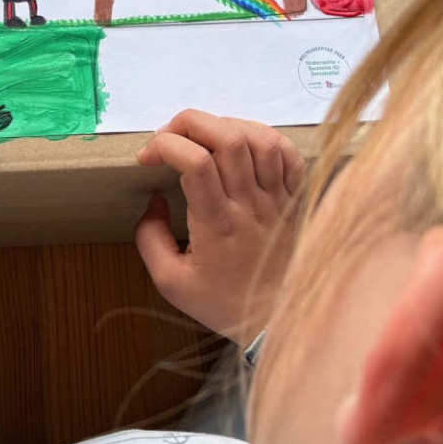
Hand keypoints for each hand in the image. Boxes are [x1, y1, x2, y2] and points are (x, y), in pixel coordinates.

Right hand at [133, 110, 304, 341]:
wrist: (278, 320)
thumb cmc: (223, 303)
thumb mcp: (171, 283)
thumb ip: (149, 239)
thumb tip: (153, 201)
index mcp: (217, 223)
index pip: (195, 162)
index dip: (165, 146)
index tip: (147, 158)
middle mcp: (250, 204)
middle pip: (227, 137)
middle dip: (189, 123)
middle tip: (170, 137)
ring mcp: (277, 198)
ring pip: (258, 138)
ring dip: (224, 125)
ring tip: (203, 138)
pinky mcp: (295, 198)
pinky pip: (287, 152)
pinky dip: (263, 135)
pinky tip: (242, 143)